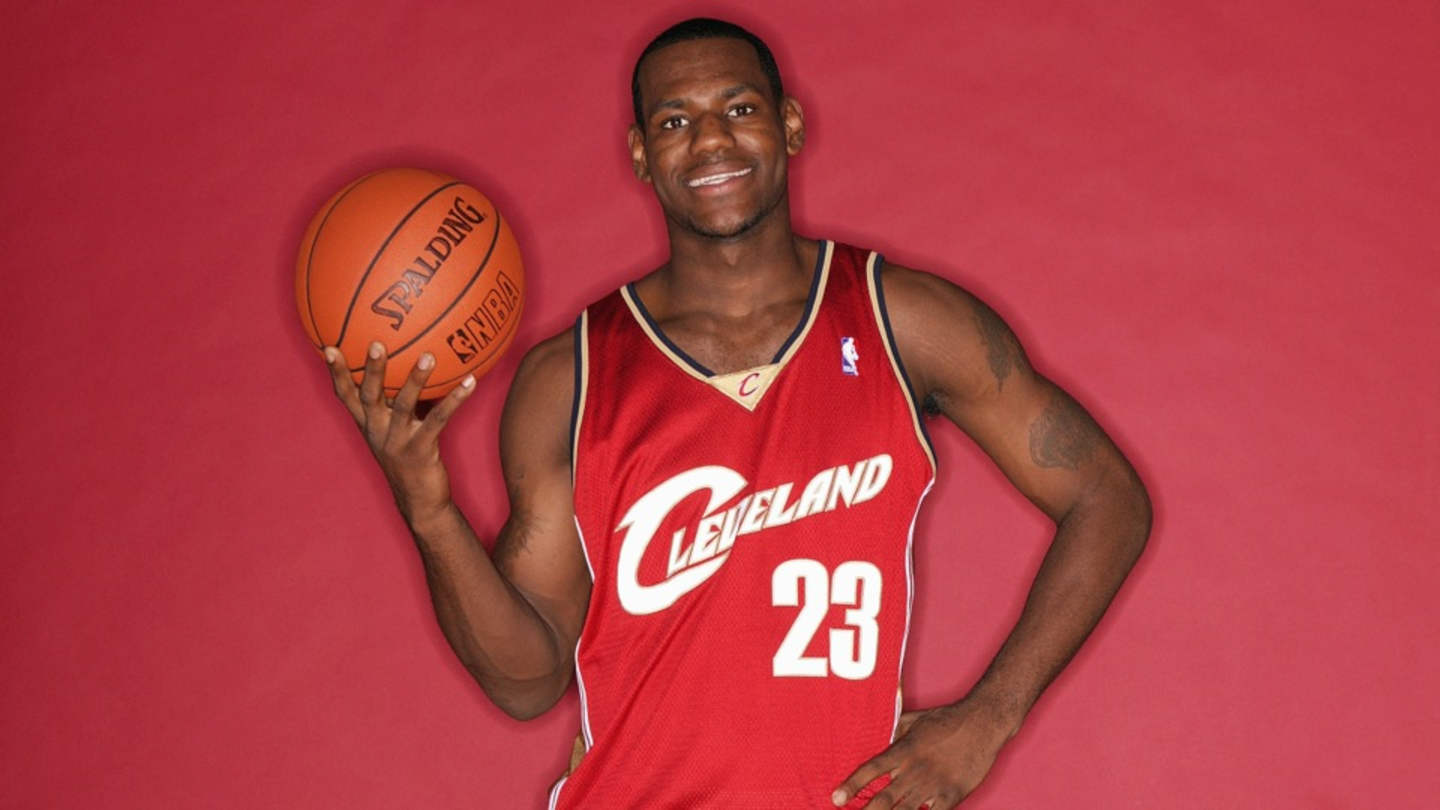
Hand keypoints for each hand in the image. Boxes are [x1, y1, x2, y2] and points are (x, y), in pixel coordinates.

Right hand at [323, 341, 475, 525]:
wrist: (420, 503)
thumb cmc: (410, 458)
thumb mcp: (396, 431)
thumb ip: (397, 403)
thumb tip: (414, 362)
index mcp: (368, 425)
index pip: (346, 396)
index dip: (337, 373)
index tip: (329, 347)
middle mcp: (378, 431)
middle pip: (370, 396)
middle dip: (373, 370)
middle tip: (377, 343)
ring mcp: (398, 441)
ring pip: (405, 405)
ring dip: (416, 378)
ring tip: (429, 355)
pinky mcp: (421, 450)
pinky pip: (439, 419)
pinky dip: (456, 399)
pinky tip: (470, 381)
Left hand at [832, 698, 1018, 808]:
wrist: (982, 722)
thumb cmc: (947, 718)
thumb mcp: (914, 719)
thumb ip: (894, 732)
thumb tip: (877, 738)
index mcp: (903, 750)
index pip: (871, 770)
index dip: (851, 786)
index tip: (836, 799)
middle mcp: (915, 770)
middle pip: (884, 800)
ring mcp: (934, 784)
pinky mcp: (953, 794)